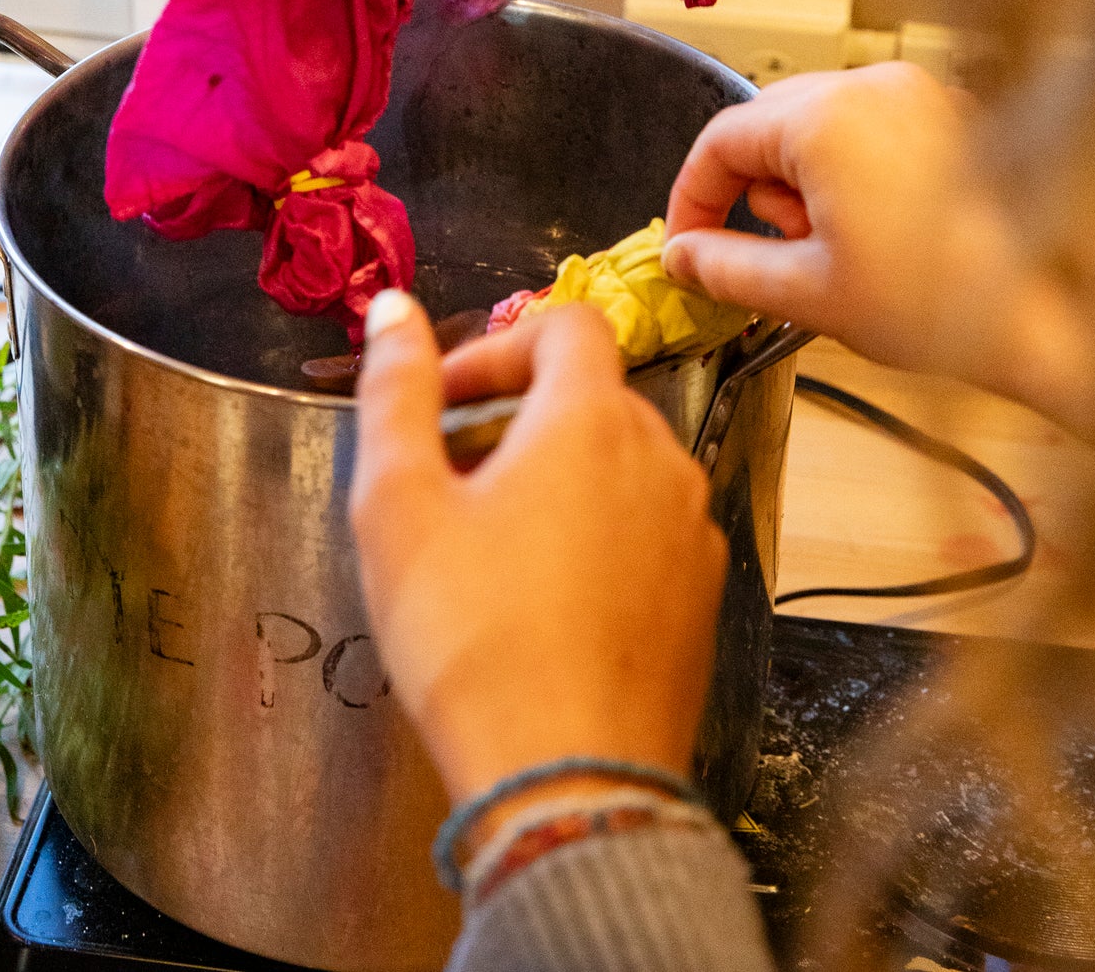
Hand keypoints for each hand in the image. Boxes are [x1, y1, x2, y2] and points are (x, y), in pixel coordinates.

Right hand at [350, 293, 725, 809]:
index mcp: (591, 421)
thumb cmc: (472, 639)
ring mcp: (692, 531)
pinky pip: (644, 529)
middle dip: (515, 415)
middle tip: (446, 477)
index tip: (445, 399)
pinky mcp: (701, 597)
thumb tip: (393, 309)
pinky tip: (541, 598)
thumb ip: (396, 390)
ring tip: (487, 543)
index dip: (497, 345)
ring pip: (619, 463)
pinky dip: (595, 532)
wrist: (568, 785)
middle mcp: (661, 460)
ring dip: (556, 475)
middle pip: (590, 395)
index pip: (565, 325)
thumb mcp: (398, 503)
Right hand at [662, 65, 1094, 443]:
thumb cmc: (940, 304)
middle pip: (766, 126)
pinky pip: (865, 128)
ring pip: (814, 126)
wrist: (1039, 319)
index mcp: (827, 121)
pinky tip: (873, 230)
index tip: (688, 243)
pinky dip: (848, 172)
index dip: (692, 198)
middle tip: (778, 253)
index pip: (719, 140)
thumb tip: (681, 255)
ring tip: (838, 246)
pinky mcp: (944, 114)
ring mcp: (914, 96)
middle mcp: (871, 89)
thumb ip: (724, 266)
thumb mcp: (806, 292)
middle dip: (755, 192)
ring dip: (803, 184)